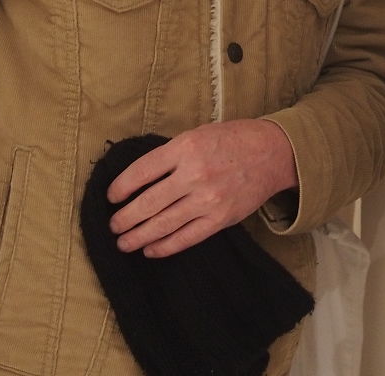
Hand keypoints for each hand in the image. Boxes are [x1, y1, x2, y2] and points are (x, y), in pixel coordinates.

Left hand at [106, 119, 297, 257]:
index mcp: (186, 147)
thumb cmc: (232, 140)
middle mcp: (195, 174)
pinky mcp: (221, 219)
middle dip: (125, 218)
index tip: (111, 197)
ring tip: (123, 243)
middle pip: (148, 202)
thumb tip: (138, 178)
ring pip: (163, 224)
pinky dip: (165, 247)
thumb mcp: (198, 134)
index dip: (121, 187)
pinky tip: (150, 250)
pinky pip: (186, 238)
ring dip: (138, 236)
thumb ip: (171, 154)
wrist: (272, 153)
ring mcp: (208, 199)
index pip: (142, 171)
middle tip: (113, 225)